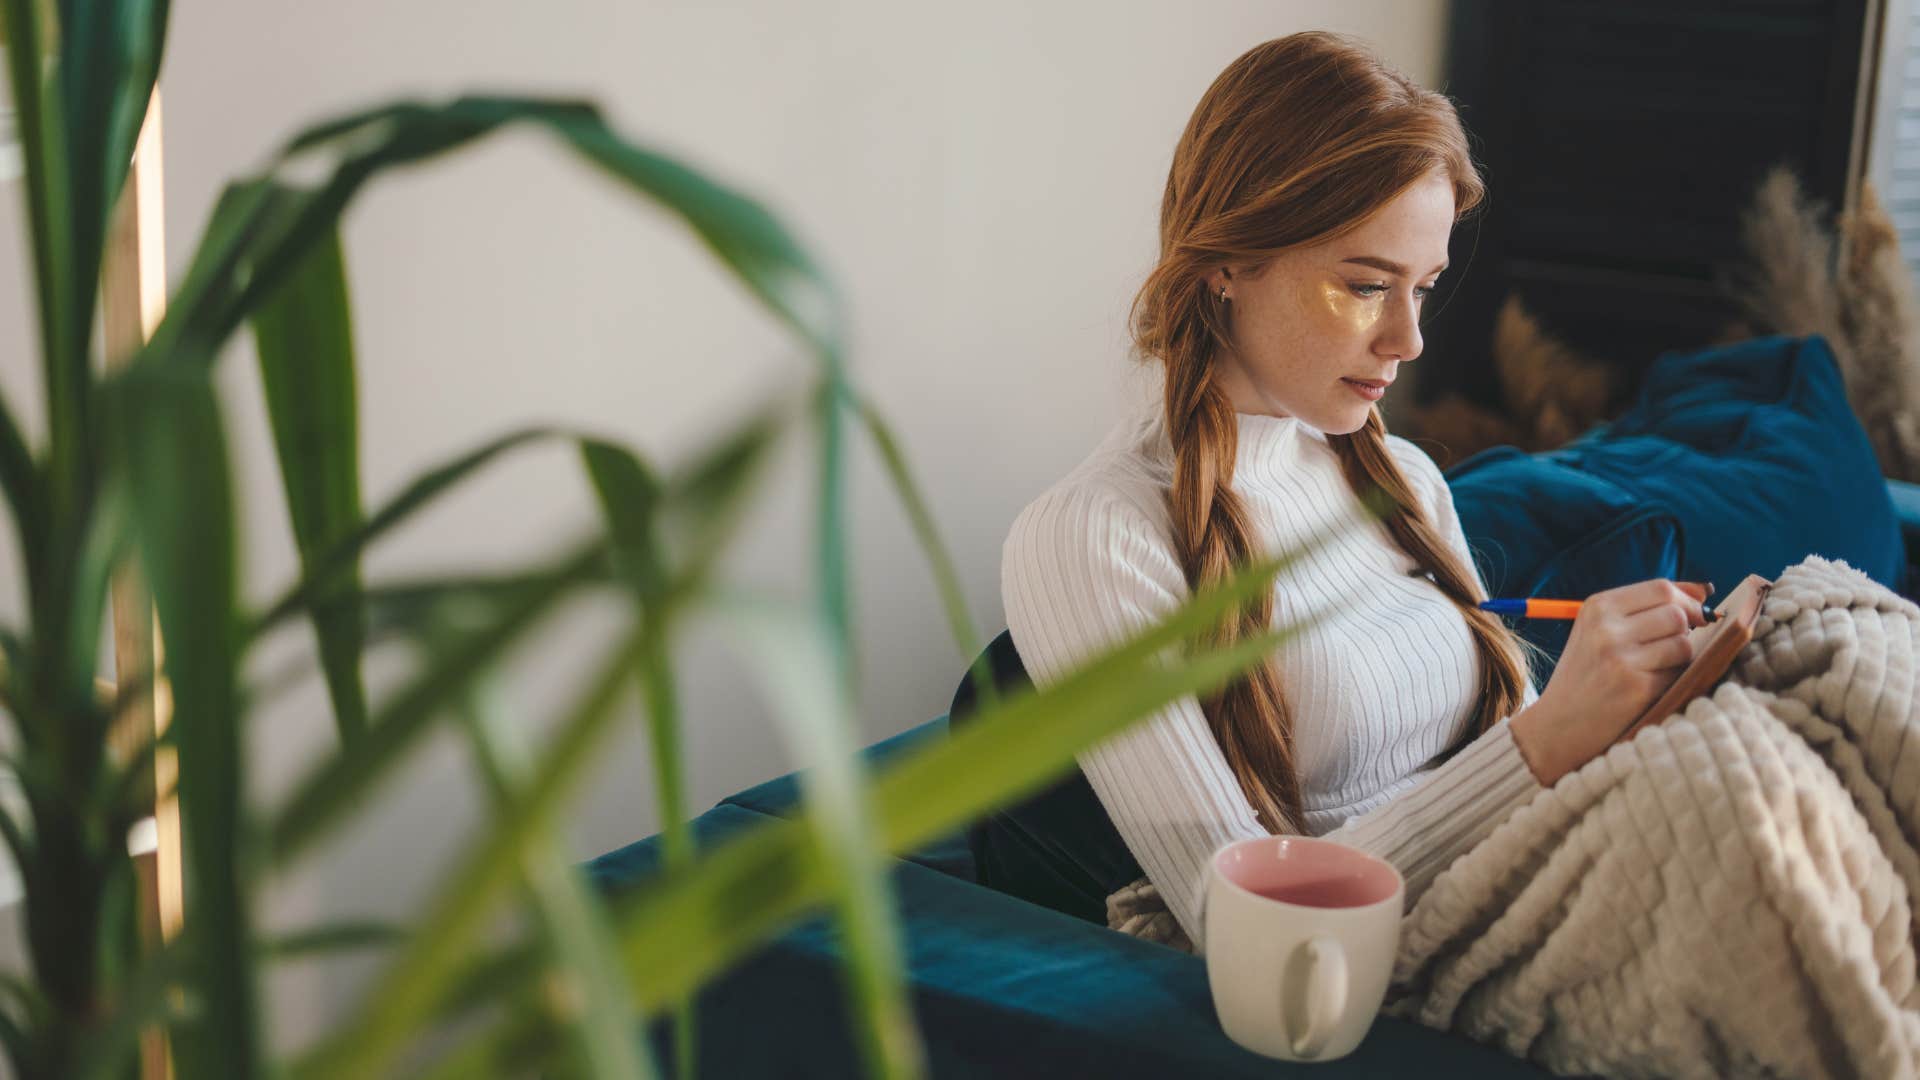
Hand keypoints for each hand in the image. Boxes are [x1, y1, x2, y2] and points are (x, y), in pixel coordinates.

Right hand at [1510, 578, 1710, 785]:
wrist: (1558, 724)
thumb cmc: (1586, 674)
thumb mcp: (1599, 631)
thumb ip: (1644, 608)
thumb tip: (1703, 590)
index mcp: (1596, 608)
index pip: (1660, 588)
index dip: (1686, 599)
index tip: (1693, 614)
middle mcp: (1606, 629)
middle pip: (1676, 613)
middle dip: (1688, 628)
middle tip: (1677, 643)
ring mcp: (1620, 659)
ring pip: (1683, 643)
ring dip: (1682, 655)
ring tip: (1660, 666)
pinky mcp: (1636, 688)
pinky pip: (1679, 672)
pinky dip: (1674, 678)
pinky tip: (1652, 686)